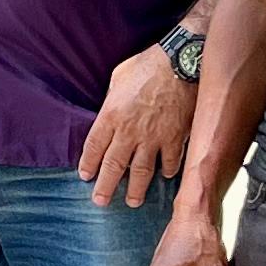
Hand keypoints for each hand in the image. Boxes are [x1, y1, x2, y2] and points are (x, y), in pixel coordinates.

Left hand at [79, 43, 196, 206]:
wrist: (180, 63)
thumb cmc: (148, 65)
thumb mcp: (119, 77)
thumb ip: (112, 98)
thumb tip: (110, 108)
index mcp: (110, 115)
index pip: (94, 147)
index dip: (88, 163)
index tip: (85, 176)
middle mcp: (129, 131)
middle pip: (114, 165)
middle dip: (106, 186)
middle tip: (101, 202)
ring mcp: (153, 137)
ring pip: (142, 171)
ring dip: (136, 188)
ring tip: (133, 201)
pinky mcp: (175, 137)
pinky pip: (170, 161)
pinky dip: (168, 171)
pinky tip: (166, 177)